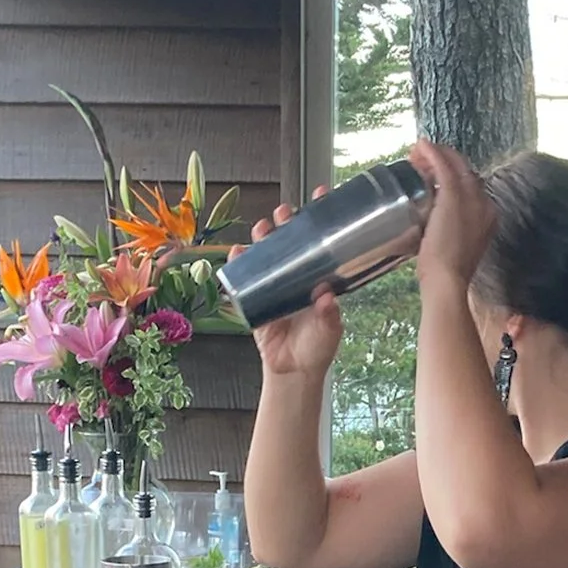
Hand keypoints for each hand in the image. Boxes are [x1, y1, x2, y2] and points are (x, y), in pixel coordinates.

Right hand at [229, 192, 341, 379]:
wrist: (294, 371)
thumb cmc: (317, 347)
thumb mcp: (330, 329)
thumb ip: (328, 313)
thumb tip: (325, 296)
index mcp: (319, 276)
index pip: (322, 239)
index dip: (321, 216)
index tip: (323, 196)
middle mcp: (297, 274)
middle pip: (290, 238)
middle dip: (286, 220)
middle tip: (286, 213)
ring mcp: (275, 284)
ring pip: (266, 252)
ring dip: (263, 236)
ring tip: (263, 228)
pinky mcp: (255, 298)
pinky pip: (244, 277)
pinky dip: (238, 263)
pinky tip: (237, 252)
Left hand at [408, 142, 496, 288]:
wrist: (448, 281)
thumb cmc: (446, 274)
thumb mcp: (453, 249)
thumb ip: (449, 233)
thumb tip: (432, 229)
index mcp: (487, 216)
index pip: (470, 185)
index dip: (451, 176)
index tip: (432, 175)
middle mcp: (484, 203)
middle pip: (465, 171)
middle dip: (443, 161)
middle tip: (421, 159)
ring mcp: (471, 198)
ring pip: (455, 164)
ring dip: (436, 154)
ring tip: (418, 152)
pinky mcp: (455, 197)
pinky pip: (444, 165)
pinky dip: (433, 152)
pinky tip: (421, 145)